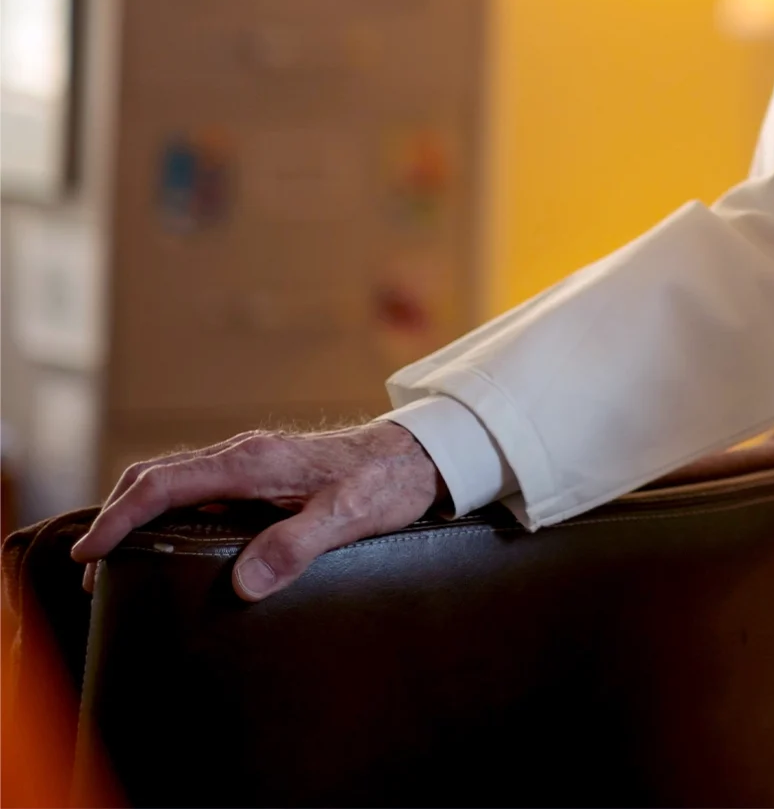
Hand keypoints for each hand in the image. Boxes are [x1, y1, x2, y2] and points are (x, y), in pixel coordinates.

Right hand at [69, 421, 443, 600]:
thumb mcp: (351, 517)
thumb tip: (245, 582)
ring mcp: (250, 462)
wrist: (421, 454)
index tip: (89, 551)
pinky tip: (166, 541)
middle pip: (156, 478)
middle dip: (115, 517)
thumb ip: (299, 545)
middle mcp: (244, 455)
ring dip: (137, 513)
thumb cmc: (388, 482)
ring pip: (173, 480)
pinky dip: (165, 509)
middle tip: (91, 568)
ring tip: (116, 561)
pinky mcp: (260, 473)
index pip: (165, 484)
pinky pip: (197, 486)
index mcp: (254, 462)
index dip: (120, 517)